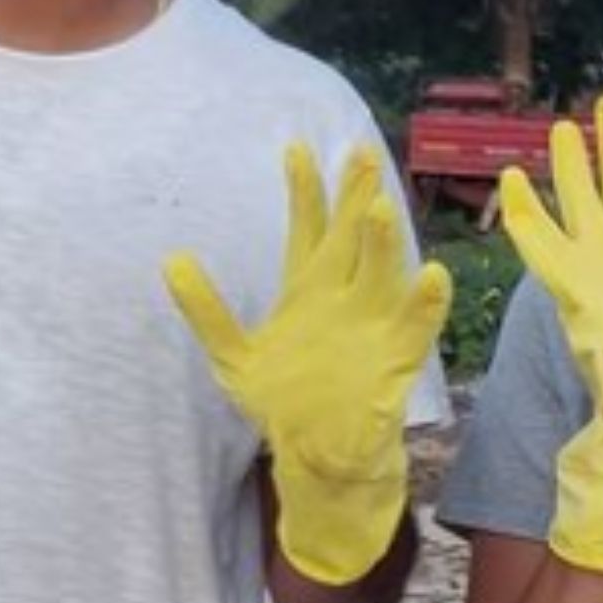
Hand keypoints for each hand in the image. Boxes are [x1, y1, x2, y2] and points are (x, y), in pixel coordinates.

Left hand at [164, 143, 451, 585]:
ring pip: (381, 272)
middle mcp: (344, 297)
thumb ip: (206, 309)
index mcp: (307, 290)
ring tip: (381, 208)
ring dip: (382, 243)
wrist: (319, 455)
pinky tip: (432, 275)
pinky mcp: (394, 358)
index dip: (303, 190)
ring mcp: (372, 323)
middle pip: (351, 237)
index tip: (296, 147)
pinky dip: (424, 302)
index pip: (308, 229)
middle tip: (361, 150)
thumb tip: (170, 260)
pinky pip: (413, 325)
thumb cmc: (282, 401)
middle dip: (356, 196)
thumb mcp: (233, 355)